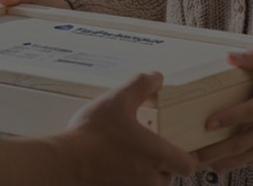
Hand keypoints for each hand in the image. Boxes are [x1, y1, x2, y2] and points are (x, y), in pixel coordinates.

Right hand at [60, 72, 196, 184]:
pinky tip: (111, 165)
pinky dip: (125, 179)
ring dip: (143, 173)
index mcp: (157, 155)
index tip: (181, 148)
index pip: (189, 165)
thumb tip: (156, 77)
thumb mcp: (117, 100)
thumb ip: (140, 86)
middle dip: (162, 164)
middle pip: (168, 176)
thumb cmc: (92, 135)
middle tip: (149, 147)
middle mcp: (149, 179)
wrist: (64, 164)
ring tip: (128, 155)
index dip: (188, 156)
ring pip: (148, 185)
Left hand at [194, 51, 252, 172]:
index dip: (228, 119)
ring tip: (196, 164)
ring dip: (219, 162)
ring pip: (242, 158)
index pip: (247, 114)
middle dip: (213, 151)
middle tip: (190, 155)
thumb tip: (228, 56)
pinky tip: (216, 164)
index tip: (207, 124)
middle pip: (239, 144)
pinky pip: (251, 161)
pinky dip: (233, 164)